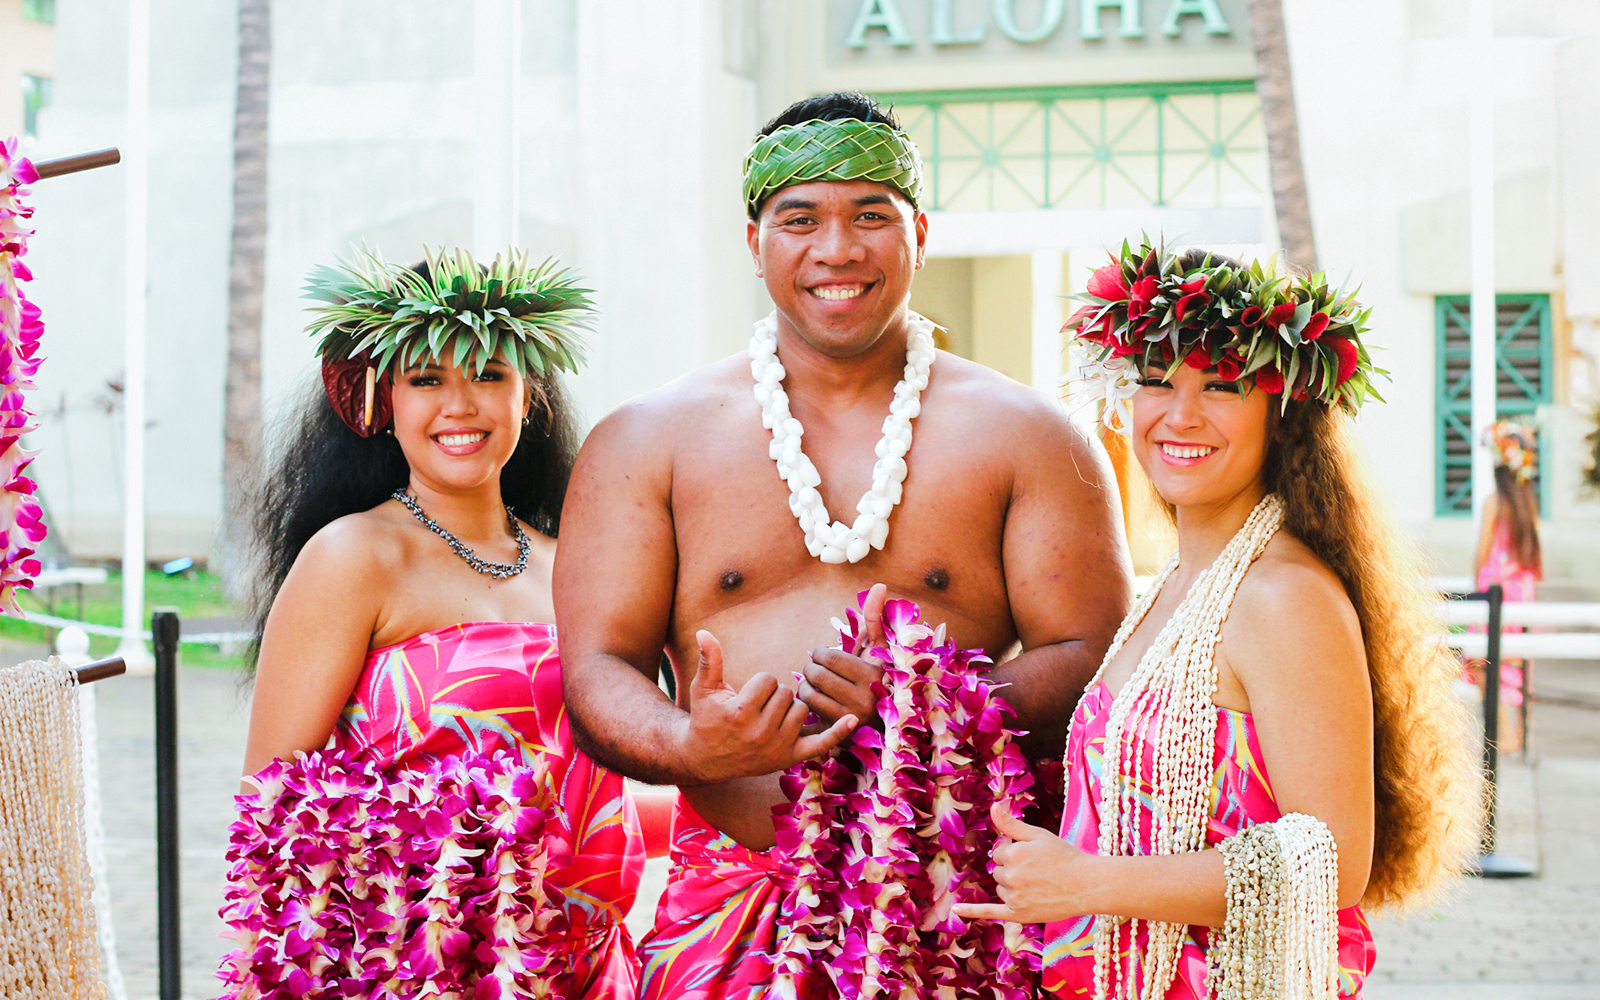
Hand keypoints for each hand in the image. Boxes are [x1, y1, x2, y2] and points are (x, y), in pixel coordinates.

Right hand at [677, 629, 858, 783]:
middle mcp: (760, 733)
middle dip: (774, 694)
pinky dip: (837, 732)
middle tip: (758, 707)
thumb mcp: (704, 689)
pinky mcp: (788, 758)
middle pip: (787, 693)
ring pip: (802, 710)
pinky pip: (820, 744)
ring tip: (771, 717)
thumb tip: (703, 631)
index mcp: (741, 712)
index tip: (747, 695)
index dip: (759, 682)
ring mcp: (776, 747)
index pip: (768, 680)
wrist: (707, 759)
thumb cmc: (707, 718)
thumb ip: (709, 659)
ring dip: (790, 708)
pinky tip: (852, 718)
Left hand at [799, 583, 887, 725]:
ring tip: (816, 684)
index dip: (821, 654)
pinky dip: (807, 704)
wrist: (887, 722)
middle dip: (812, 669)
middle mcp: (864, 699)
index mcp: (873, 675)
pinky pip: (808, 712)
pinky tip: (816, 701)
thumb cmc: (879, 676)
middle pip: (816, 674)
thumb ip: (876, 617)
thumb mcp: (880, 648)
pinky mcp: (837, 734)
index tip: (826, 657)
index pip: (828, 657)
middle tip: (817, 670)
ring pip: (808, 694)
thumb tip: (879, 585)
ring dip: (807, 686)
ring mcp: (850, 720)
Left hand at [952, 802, 1102, 924]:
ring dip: (1012, 886)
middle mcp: (1009, 876)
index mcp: (1011, 854)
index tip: (1033, 855)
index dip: (1015, 852)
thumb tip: (992, 806)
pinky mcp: (1018, 914)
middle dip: (1013, 869)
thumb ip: (1011, 824)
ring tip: (1039, 885)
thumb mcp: (1038, 835)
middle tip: (1038, 871)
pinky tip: (956, 910)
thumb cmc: (1065, 857)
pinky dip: (971, 911)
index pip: (1000, 852)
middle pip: (999, 871)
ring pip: (1001, 888)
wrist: (1087, 885)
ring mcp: (1013, 897)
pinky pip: (990, 912)